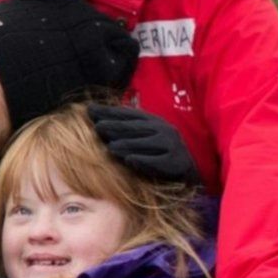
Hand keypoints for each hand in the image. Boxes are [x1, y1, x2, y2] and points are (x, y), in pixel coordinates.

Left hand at [87, 104, 201, 185]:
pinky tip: (129, 160)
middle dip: (115, 126)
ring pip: (145, 144)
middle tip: (97, 127)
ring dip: (127, 145)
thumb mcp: (147, 133)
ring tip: (110, 147)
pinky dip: (143, 161)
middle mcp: (163, 130)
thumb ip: (128, 126)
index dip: (110, 112)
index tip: (91, 110)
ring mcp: (170, 145)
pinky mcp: (174, 162)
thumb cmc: (159, 149)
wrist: (187, 167)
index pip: (128, 114)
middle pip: (135, 128)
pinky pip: (156, 161)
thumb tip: (98, 119)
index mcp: (154, 120)